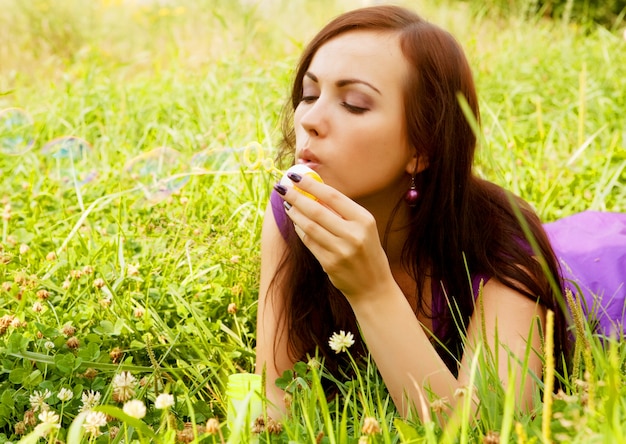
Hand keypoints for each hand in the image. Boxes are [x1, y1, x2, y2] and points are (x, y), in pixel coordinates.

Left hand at [276, 174, 393, 300]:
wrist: (373, 287)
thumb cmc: (367, 251)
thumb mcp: (364, 228)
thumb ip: (343, 211)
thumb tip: (314, 190)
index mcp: (364, 220)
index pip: (333, 196)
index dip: (312, 185)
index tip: (296, 175)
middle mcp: (354, 234)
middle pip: (317, 210)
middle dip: (296, 196)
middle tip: (282, 187)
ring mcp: (341, 250)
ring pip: (309, 226)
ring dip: (294, 213)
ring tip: (286, 203)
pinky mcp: (330, 264)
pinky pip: (309, 242)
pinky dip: (299, 230)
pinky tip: (295, 222)